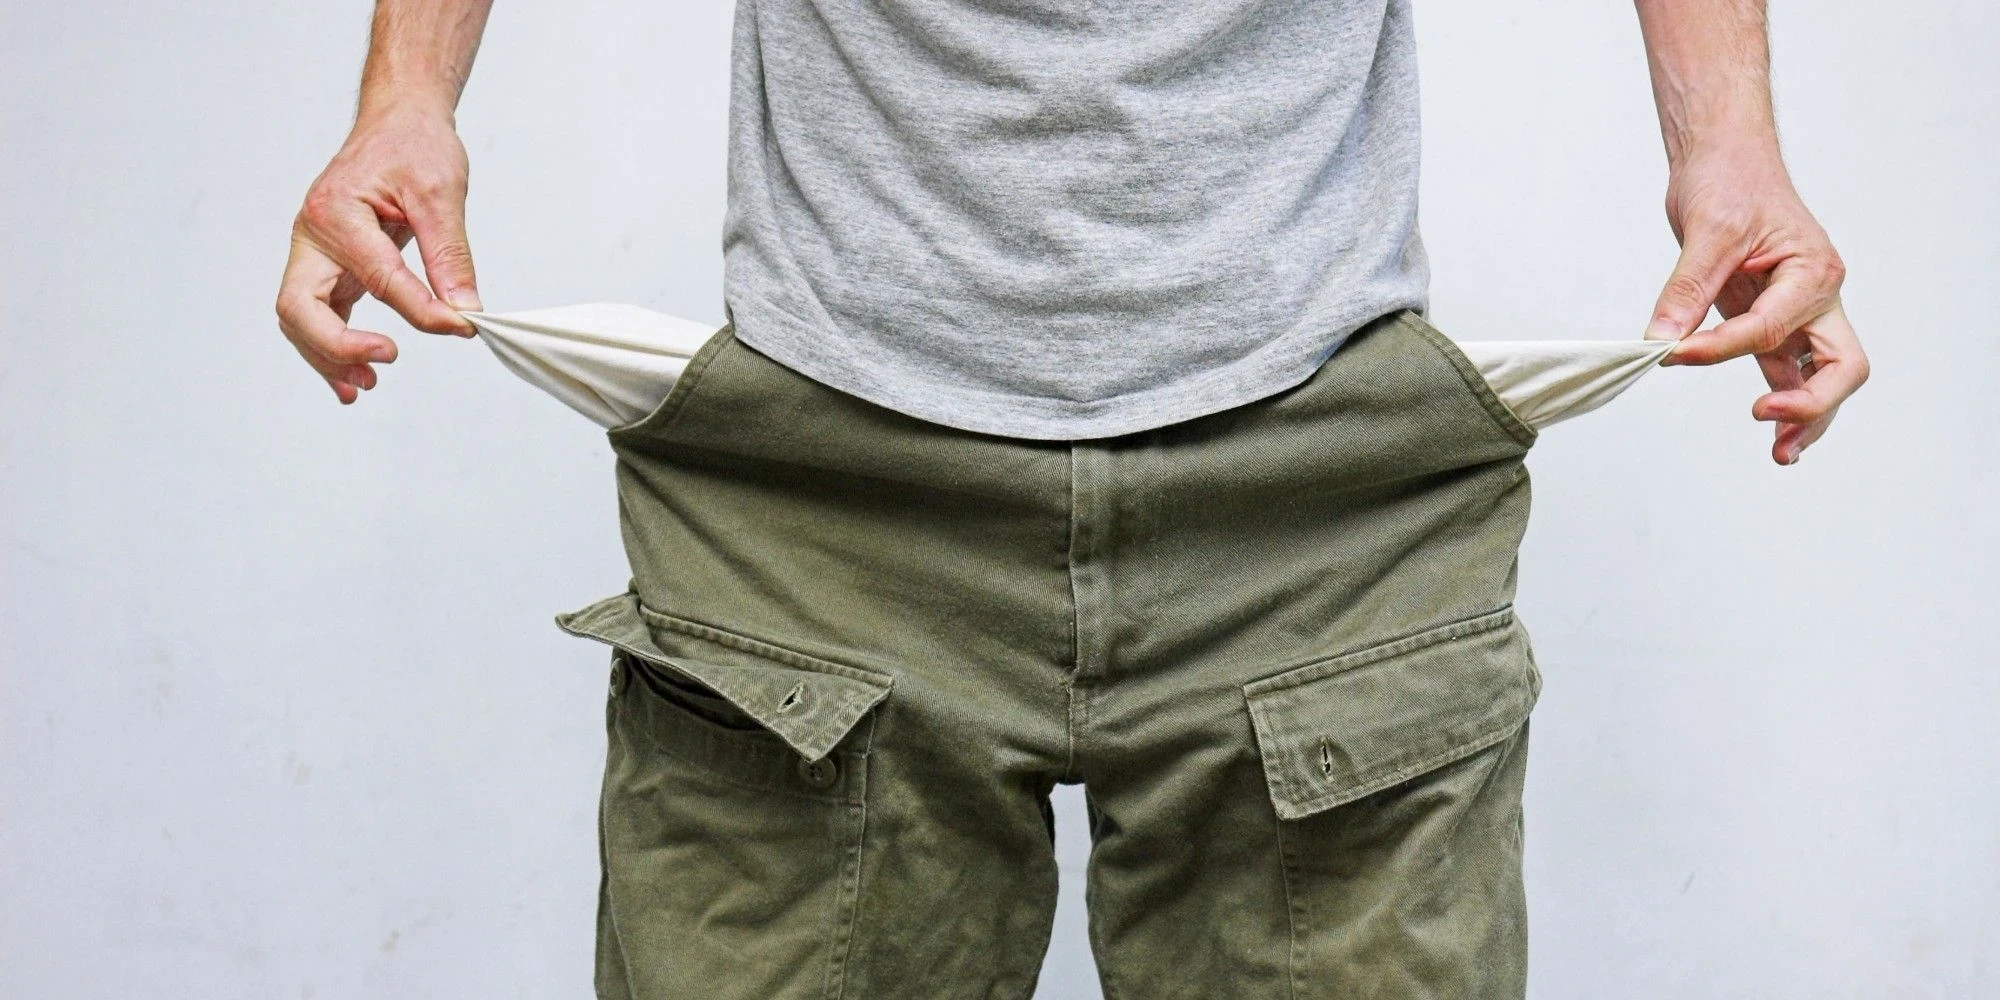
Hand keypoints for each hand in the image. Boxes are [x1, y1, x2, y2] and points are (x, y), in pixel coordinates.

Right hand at [275, 102, 480, 403]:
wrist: (399, 122)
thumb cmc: (414, 145)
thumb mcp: (441, 192)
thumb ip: (450, 254)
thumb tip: (464, 310)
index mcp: (337, 212)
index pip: (378, 277)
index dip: (421, 311)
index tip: (461, 325)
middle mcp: (313, 235)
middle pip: (299, 307)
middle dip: (335, 344)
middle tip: (384, 359)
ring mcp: (315, 253)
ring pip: (300, 319)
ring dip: (328, 356)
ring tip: (367, 383)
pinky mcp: (328, 268)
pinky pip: (318, 316)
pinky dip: (331, 348)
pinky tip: (356, 375)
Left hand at [1643, 145, 1868, 464]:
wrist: (1725, 157)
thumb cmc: (1730, 180)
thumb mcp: (1706, 232)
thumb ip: (1686, 291)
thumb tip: (1659, 341)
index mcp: (1813, 270)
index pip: (1770, 328)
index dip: (1720, 348)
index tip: (1673, 352)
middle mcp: (1817, 296)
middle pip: (1841, 366)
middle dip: (1813, 402)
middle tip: (1768, 419)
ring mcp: (1797, 313)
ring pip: (1821, 376)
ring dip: (1805, 416)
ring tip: (1780, 453)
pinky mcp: (1771, 322)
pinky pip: (1786, 369)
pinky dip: (1782, 398)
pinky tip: (1771, 431)